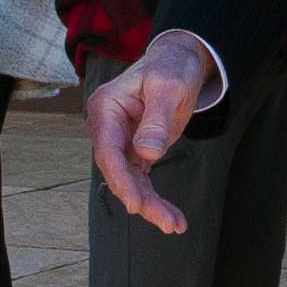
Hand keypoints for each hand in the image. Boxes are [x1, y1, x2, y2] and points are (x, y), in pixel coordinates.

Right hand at [87, 36, 212, 234]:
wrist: (181, 61)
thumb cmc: (172, 67)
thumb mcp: (168, 88)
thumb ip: (157, 120)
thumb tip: (147, 154)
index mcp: (105, 108)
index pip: (107, 151)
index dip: (120, 180)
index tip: (136, 205)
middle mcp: (107, 128)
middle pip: (118, 172)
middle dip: (140, 200)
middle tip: (166, 222)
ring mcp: (120, 141)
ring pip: (130, 182)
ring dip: (150, 205)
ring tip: (174, 225)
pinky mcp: (136, 150)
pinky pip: (142, 180)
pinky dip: (155, 198)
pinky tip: (172, 218)